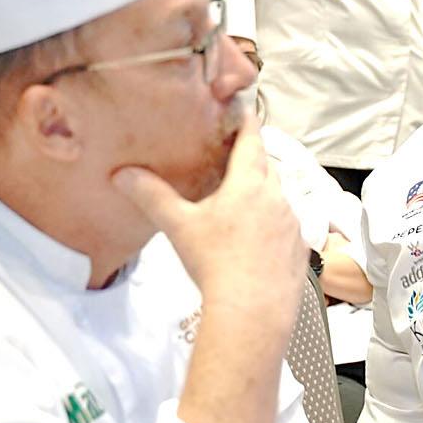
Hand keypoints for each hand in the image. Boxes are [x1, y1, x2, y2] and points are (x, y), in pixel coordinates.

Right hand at [112, 117, 303, 331]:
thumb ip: (152, 196)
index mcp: (249, 184)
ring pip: (279, 197)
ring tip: (242, 200)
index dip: (246, 123)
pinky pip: (288, 226)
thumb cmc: (215, 263)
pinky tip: (257, 238)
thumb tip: (122, 174)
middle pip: (267, 168)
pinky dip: (274, 224)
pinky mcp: (300, 249)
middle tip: (233, 157)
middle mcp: (277, 198)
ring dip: (263, 194)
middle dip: (252, 160)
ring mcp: (293, 224)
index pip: (252, 141)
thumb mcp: (179, 226)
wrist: (253, 311)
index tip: (243, 111)